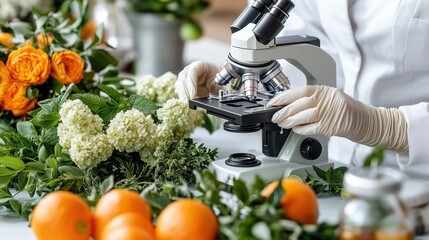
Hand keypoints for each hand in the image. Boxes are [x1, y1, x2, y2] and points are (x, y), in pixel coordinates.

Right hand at [175, 61, 223, 99]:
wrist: (221, 83)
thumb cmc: (222, 80)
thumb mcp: (226, 83)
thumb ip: (227, 88)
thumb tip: (231, 93)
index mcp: (202, 65)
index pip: (192, 71)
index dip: (191, 83)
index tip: (193, 95)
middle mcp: (192, 70)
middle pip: (183, 77)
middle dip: (184, 90)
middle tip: (187, 101)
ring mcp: (188, 78)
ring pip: (180, 84)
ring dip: (182, 94)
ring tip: (186, 103)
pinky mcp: (187, 86)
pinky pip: (181, 90)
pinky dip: (182, 96)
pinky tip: (185, 102)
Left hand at [267, 85, 408, 151]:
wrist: (366, 121)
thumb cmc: (347, 111)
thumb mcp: (329, 98)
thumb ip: (311, 100)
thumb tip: (288, 105)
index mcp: (325, 90)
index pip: (300, 91)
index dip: (284, 96)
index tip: (273, 102)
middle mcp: (327, 100)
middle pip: (299, 104)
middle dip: (283, 111)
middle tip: (274, 116)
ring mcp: (330, 113)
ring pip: (303, 116)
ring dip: (289, 121)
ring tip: (282, 124)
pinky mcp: (331, 127)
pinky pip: (310, 128)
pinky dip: (300, 129)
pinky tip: (296, 129)